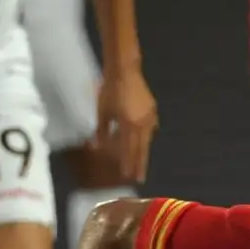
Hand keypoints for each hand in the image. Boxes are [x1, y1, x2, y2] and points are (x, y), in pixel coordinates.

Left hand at [97, 68, 158, 183]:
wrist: (125, 70)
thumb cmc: (109, 90)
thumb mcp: (102, 112)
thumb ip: (101, 130)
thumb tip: (97, 146)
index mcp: (128, 125)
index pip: (128, 150)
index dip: (127, 164)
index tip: (127, 176)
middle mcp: (142, 123)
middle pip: (141, 149)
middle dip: (139, 164)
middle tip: (140, 178)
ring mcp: (149, 116)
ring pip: (147, 139)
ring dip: (144, 151)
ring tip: (143, 162)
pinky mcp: (152, 109)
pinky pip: (151, 128)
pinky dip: (147, 136)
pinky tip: (146, 139)